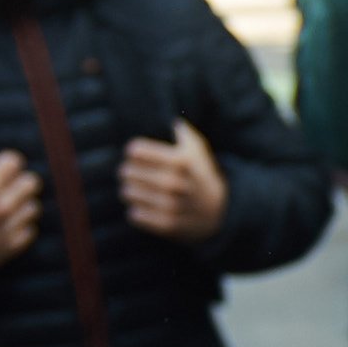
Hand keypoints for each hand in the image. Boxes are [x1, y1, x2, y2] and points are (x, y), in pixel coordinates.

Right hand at [0, 149, 41, 277]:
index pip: (14, 162)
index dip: (9, 161)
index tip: (2, 166)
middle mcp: (2, 207)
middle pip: (31, 183)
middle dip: (22, 181)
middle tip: (13, 185)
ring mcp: (8, 228)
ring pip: (33, 207)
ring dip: (24, 205)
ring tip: (13, 207)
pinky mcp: (10, 247)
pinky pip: (30, 231)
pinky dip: (23, 227)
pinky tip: (11, 226)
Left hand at [120, 119, 230, 243]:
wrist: (220, 213)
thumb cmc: (202, 175)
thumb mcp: (198, 150)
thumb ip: (182, 132)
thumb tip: (171, 121)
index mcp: (180, 160)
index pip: (136, 151)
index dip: (132, 151)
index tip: (133, 154)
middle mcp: (174, 182)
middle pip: (128, 172)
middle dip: (126, 171)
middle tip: (128, 173)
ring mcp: (170, 205)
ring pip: (128, 193)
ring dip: (128, 191)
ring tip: (132, 189)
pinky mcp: (167, 225)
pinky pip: (135, 215)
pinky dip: (135, 211)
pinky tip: (141, 206)